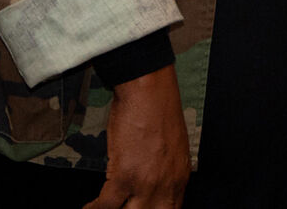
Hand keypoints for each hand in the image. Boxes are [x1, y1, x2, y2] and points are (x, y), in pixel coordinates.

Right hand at [86, 65, 187, 208]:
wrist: (149, 89)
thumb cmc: (159, 109)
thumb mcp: (173, 147)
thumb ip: (166, 172)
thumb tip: (154, 185)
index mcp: (179, 178)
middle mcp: (166, 186)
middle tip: (122, 208)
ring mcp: (147, 184)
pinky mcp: (125, 176)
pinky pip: (106, 206)